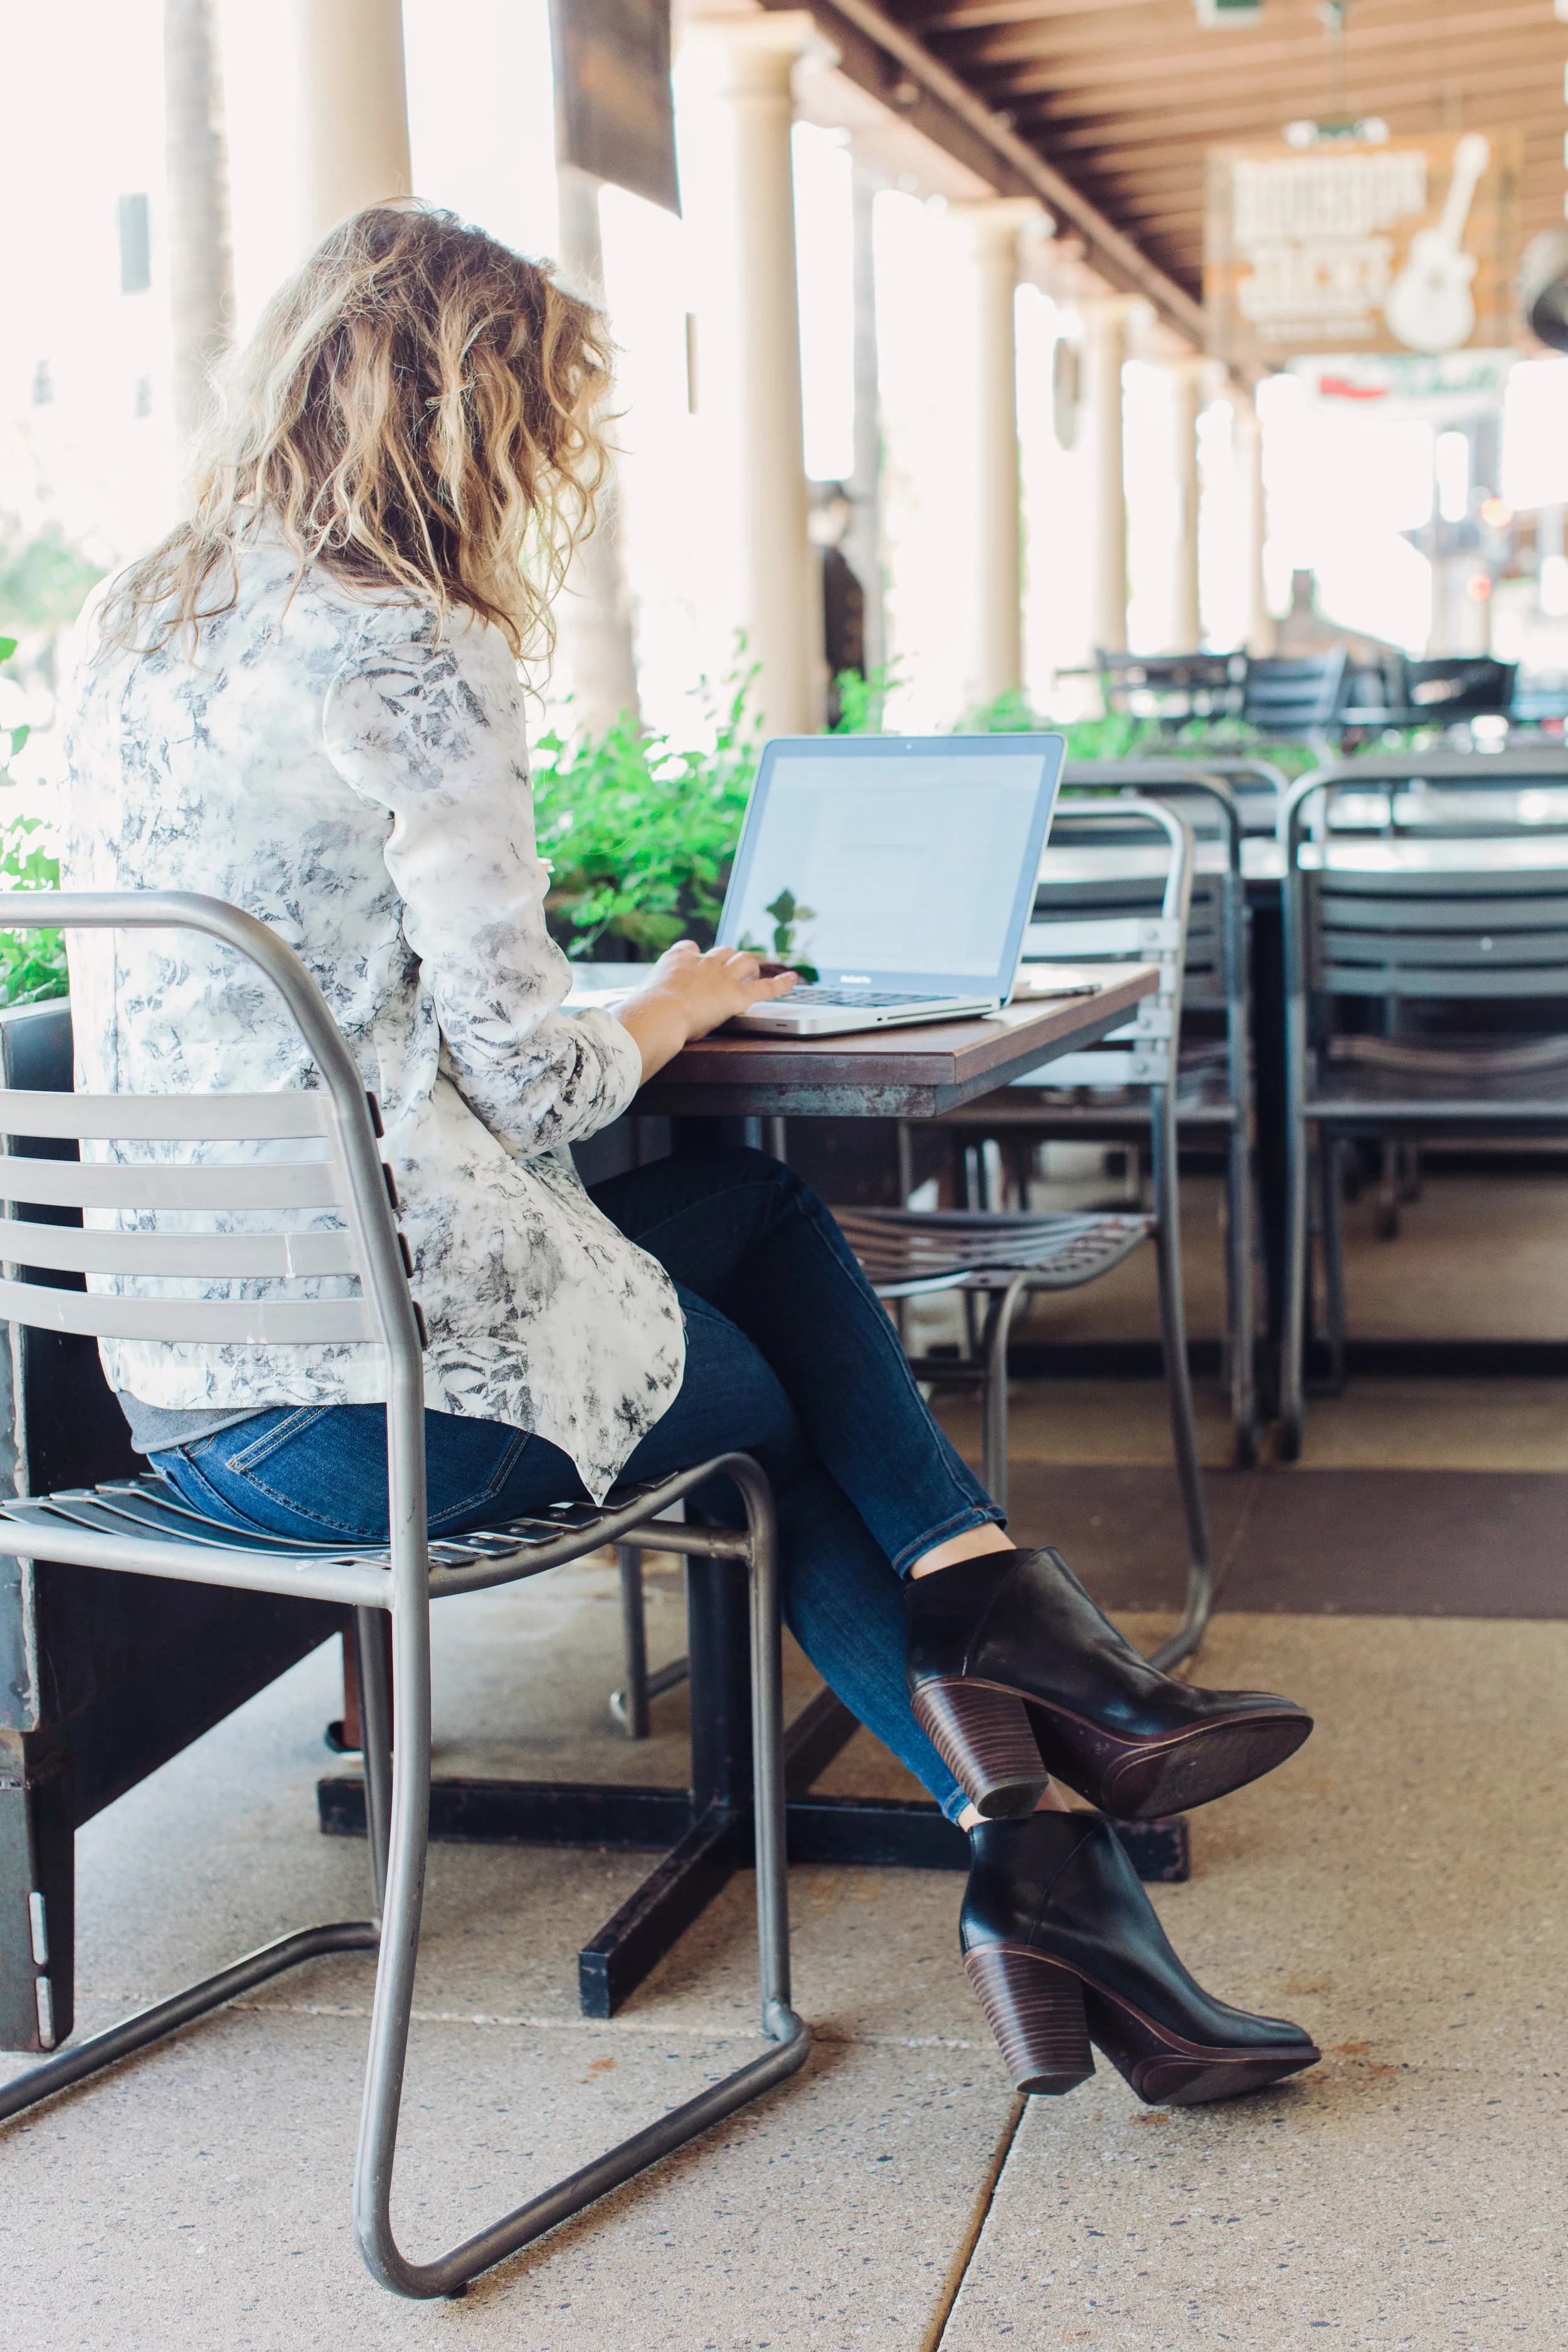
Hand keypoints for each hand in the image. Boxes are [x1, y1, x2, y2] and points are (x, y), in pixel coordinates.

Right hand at [615, 942, 798, 1083]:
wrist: (658, 1014)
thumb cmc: (640, 1013)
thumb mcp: (630, 1002)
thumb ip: (627, 1004)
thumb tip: (607, 1016)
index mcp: (674, 960)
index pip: (689, 949)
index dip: (695, 956)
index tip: (695, 961)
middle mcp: (700, 961)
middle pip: (720, 951)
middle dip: (726, 959)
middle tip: (730, 969)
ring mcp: (720, 975)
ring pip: (743, 960)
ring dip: (749, 966)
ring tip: (755, 973)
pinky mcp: (737, 994)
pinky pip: (764, 986)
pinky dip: (780, 983)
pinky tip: (793, 980)